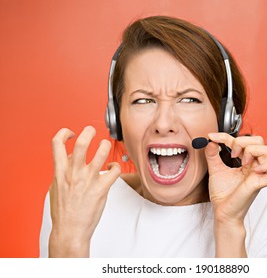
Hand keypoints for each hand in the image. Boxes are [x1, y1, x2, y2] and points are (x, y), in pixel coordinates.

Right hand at [49, 126, 119, 256]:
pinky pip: (114, 170)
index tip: (72, 133)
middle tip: (93, 130)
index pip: (57, 143)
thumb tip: (72, 156)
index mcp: (60, 171)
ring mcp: (88, 180)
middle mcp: (74, 173)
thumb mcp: (56, 187)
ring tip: (106, 146)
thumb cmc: (63, 210)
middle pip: (83, 143)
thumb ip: (63, 170)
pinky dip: (116, 166)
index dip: (64, 132)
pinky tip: (113, 168)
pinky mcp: (101, 189)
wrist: (70, 230)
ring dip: (106, 145)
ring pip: (102, 152)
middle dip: (89, 131)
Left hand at [205, 133, 266, 224]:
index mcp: (246, 161)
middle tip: (231, 153)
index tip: (211, 137)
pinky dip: (265, 166)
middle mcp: (254, 165)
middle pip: (259, 140)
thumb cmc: (222, 194)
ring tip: (241, 162)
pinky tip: (253, 170)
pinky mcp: (261, 184)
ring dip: (252, 151)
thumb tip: (210, 141)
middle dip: (242, 141)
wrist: (222, 211)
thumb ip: (212, 155)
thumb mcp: (215, 169)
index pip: (242, 140)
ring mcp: (259, 174)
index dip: (226, 136)